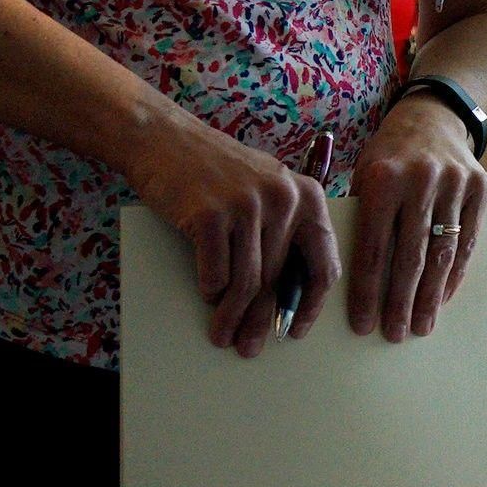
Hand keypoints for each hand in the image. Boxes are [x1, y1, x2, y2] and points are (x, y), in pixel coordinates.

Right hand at [121, 111, 335, 357]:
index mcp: (308, 197)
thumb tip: (285, 298)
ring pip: (248, 282)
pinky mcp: (211, 214)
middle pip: (280, 280)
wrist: (164, 138)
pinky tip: (207, 299)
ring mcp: (247, 206)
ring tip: (223, 336)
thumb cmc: (215, 172)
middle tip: (252, 348)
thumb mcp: (265, 191)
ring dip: (233, 317)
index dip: (311, 306)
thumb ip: (282, 232)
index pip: (323, 265)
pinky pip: (215, 272)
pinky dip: (210, 291)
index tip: (295, 330)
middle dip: (264, 321)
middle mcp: (285, 199)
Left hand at [348, 89, 486, 342]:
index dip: (368, 291)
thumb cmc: (388, 155)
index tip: (364, 324)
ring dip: (430, 296)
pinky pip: (467, 240)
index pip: (372, 247)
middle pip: (409, 256)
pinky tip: (442, 298)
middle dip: (400, 302)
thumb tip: (352, 282)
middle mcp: (420, 179)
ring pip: (441, 252)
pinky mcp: (480, 187)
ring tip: (420, 326)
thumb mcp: (363, 174)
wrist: (434, 115)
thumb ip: (359, 219)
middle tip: (394, 335)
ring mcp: (454, 182)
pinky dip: (455, 273)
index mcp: (382, 177)